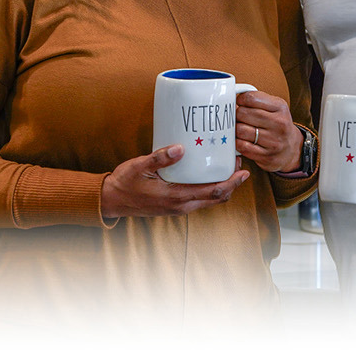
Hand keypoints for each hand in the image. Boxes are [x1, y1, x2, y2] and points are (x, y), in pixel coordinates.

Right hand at [100, 144, 250, 218]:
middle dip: (232, 183)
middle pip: (217, 198)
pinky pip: (199, 199)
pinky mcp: (175, 206)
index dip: (232, 182)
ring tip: (226, 168)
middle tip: (239, 165)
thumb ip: (160, 157)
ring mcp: (179, 208)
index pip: (213, 192)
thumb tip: (180, 147)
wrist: (112, 201)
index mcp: (176, 197)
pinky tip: (206, 175)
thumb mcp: (140, 166)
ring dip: (222, 187)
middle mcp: (181, 206)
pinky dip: (209, 189)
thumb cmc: (125, 183)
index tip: (243, 171)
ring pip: (209, 200)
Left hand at [234, 89, 302, 174]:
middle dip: (236, 115)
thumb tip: (233, 97)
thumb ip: (257, 99)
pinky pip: (242, 146)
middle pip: (243, 113)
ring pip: (240, 130)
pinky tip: (242, 140)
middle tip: (239, 118)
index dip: (239, 100)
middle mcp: (279, 124)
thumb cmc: (278, 125)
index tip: (238, 103)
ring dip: (236, 129)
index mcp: (280, 108)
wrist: (292, 149)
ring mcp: (274, 141)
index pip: (251, 98)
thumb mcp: (274, 107)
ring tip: (240, 129)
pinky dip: (237, 142)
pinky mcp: (267, 156)